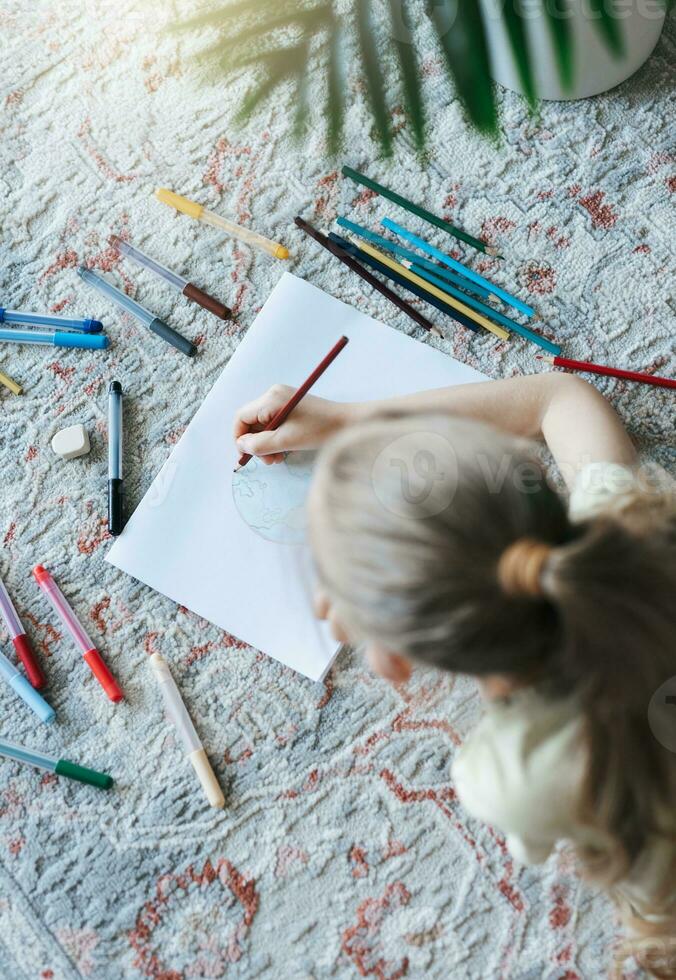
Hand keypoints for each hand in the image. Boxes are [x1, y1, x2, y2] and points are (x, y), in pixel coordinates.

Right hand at [233, 385, 354, 464]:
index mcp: (270, 399)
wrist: (349, 422)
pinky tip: (285, 450)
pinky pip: (275, 422)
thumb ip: (259, 445)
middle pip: (252, 421)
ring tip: (278, 458)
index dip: (239, 438)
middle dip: (257, 443)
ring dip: (267, 443)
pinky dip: (276, 437)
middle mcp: (274, 395)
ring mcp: (283, 399)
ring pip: (263, 424)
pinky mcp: (292, 406)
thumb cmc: (319, 430)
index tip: (247, 456)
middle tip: (269, 461)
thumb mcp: (286, 441)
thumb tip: (241, 445)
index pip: (241, 417)